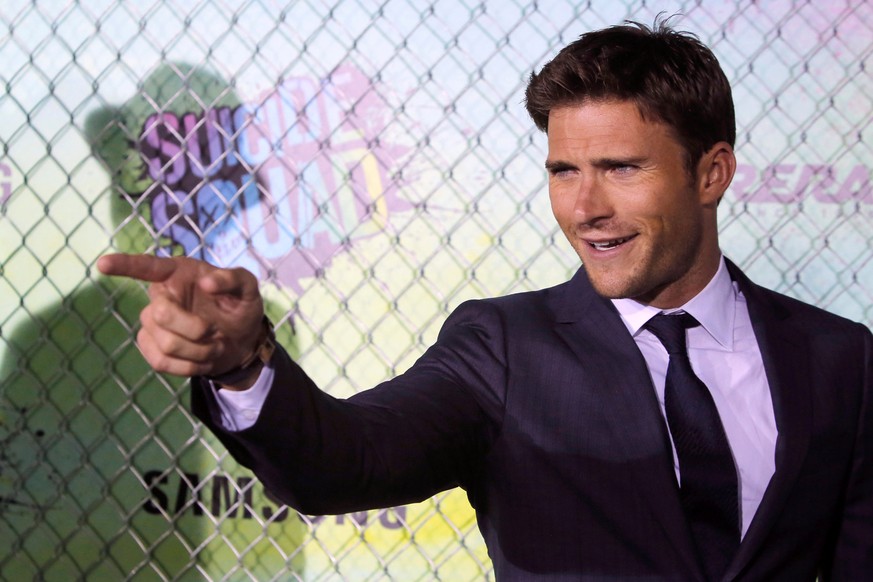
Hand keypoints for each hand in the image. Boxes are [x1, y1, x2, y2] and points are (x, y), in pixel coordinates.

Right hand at [97, 253, 264, 387]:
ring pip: (165, 343)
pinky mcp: (150, 347)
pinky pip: (161, 362)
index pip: (147, 267)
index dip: (124, 265)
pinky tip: (202, 360)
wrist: (240, 340)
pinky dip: (189, 366)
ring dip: (199, 351)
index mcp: (178, 273)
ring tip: (215, 346)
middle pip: (161, 315)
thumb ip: (233, 279)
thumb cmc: (240, 306)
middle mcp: (159, 295)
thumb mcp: (248, 288)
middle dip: (194, 329)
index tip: (103, 264)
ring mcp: (151, 323)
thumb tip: (207, 282)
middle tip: (215, 332)